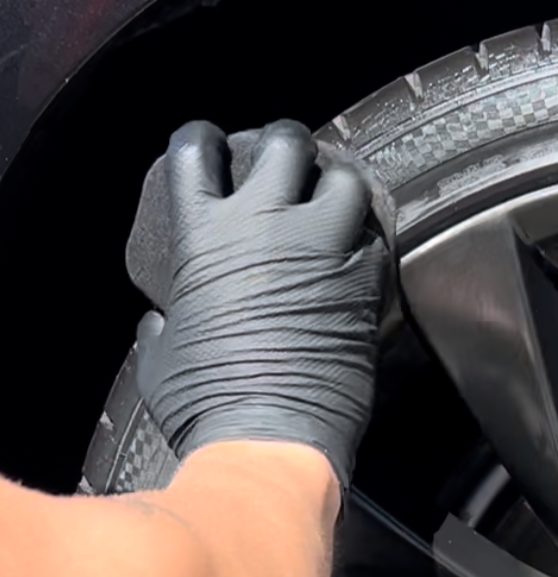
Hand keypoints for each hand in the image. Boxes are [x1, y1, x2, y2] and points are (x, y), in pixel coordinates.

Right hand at [129, 119, 386, 490]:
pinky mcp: (367, 284)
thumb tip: (160, 323)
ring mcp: (323, 250)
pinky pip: (378, 239)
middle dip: (289, 144)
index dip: (206, 141)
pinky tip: (365, 250)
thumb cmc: (207, 404)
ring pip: (347, 178)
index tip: (215, 146)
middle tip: (293, 159)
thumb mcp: (163, 357)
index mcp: (203, 234)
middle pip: (284, 142)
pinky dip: (372, 238)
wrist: (271, 436)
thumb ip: (164, 327)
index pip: (196, 150)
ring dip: (343, 182)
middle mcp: (265, 226)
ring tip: (339, 196)